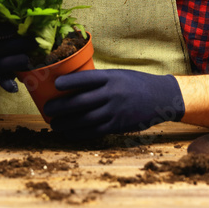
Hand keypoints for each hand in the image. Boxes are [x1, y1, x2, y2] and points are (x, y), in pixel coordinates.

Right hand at [0, 20, 35, 92]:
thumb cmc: (9, 33)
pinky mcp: (0, 73)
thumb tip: (37, 21)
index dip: (0, 30)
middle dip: (17, 45)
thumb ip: (18, 24)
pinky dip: (8, 84)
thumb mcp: (9, 25)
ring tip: (29, 60)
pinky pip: (2, 80)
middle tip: (34, 42)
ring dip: (16, 62)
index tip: (13, 29)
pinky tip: (14, 87)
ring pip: (0, 63)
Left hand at [43, 69, 184, 137]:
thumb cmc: (135, 83)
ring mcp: (115, 111)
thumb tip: (72, 84)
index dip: (69, 82)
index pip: (86, 78)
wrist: (161, 98)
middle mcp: (113, 94)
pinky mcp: (118, 125)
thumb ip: (99, 80)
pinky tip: (69, 132)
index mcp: (111, 77)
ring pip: (85, 119)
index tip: (55, 84)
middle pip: (81, 101)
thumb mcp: (119, 75)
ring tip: (54, 124)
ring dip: (66, 123)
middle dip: (61, 107)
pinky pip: (95, 131)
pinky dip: (79, 133)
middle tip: (47, 109)